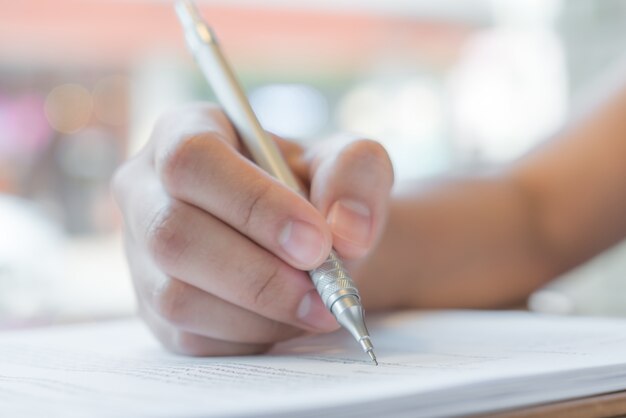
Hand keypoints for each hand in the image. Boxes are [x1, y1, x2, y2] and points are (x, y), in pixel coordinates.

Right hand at [113, 103, 393, 355]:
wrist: (302, 237)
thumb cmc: (313, 189)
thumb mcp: (346, 160)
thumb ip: (356, 173)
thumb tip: (347, 230)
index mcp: (182, 133)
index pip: (193, 161)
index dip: (253, 204)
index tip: (315, 241)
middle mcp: (145, 191)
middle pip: (173, 235)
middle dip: (259, 273)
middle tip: (325, 287)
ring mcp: (141, 254)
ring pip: (177, 295)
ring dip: (259, 310)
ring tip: (316, 304)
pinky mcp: (153, 307)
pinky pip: (190, 334)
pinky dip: (249, 334)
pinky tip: (285, 317)